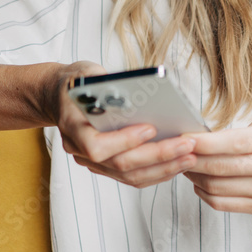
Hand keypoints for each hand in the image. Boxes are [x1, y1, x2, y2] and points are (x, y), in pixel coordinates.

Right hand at [51, 61, 196, 187]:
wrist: (60, 96)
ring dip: (164, 168)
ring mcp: (92, 163)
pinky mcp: (106, 167)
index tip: (151, 128)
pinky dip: (158, 172)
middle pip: (121, 164)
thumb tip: (146, 91)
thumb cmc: (79, 82)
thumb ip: (111, 85)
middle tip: (188, 145)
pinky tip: (179, 162)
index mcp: (72, 126)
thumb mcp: (90, 74)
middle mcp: (78, 150)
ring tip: (191, 156)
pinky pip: (133, 177)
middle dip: (158, 155)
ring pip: (130, 176)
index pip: (97, 146)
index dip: (125, 141)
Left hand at [183, 116, 251, 213]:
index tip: (184, 137)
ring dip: (196, 176)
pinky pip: (224, 204)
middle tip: (178, 150)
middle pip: (221, 167)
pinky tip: (199, 182)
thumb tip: (206, 135)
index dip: (204, 142)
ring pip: (219, 187)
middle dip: (193, 159)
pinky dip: (205, 194)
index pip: (233, 143)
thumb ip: (243, 130)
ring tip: (186, 164)